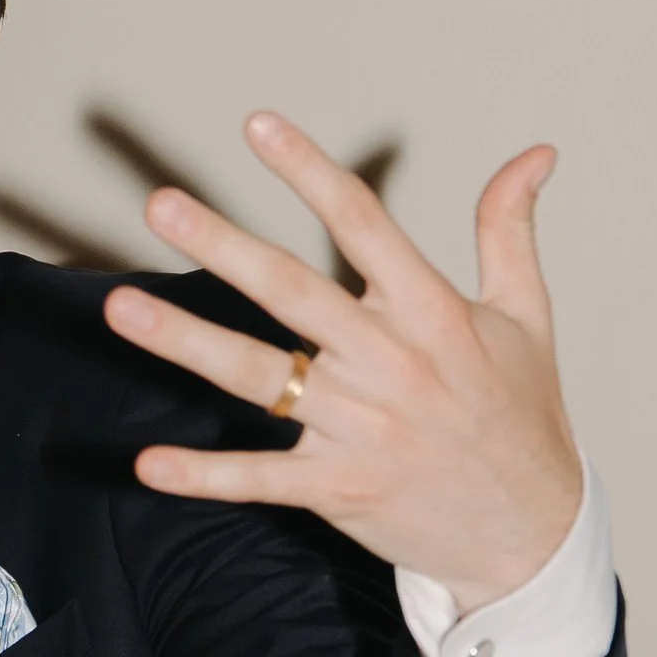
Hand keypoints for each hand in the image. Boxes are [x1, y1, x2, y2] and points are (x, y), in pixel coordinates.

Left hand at [105, 115, 584, 614]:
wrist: (531, 531)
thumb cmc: (522, 416)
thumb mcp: (526, 316)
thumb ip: (509, 231)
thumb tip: (534, 154)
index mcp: (430, 310)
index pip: (361, 223)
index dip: (307, 170)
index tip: (257, 126)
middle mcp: (388, 361)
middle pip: (290, 291)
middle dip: (221, 245)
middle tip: (161, 206)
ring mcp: (359, 426)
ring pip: (257, 376)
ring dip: (184, 340)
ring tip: (121, 307)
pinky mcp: (338, 486)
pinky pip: (260, 477)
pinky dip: (204, 474)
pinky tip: (148, 463)